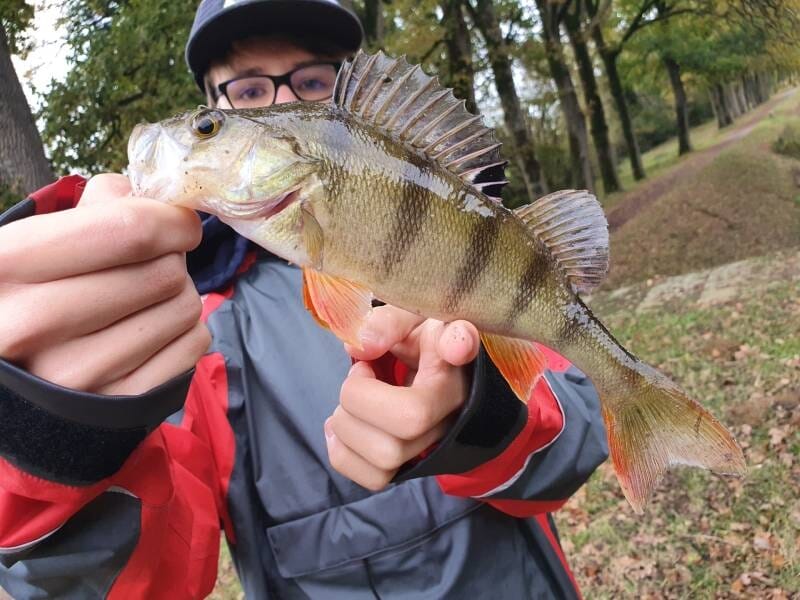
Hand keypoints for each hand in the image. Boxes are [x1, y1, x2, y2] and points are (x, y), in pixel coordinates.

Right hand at [0, 174, 209, 395]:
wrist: (18, 383)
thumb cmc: (33, 296)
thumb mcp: (36, 243)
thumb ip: (96, 208)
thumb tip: (161, 199)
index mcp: (8, 265)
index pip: (128, 230)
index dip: (171, 220)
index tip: (179, 223)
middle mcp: (35, 324)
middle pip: (164, 272)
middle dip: (171, 259)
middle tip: (150, 265)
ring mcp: (78, 374)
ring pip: (186, 307)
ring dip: (179, 294)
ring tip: (144, 301)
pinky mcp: (117, 404)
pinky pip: (195, 343)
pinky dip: (186, 331)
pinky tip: (151, 333)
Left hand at [325, 305, 479, 489]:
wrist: (430, 375)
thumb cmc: (419, 344)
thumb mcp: (409, 320)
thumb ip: (387, 323)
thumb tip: (360, 346)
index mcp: (451, 356)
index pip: (465, 344)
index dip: (461, 344)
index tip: (454, 344)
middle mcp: (452, 404)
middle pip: (409, 420)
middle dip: (358, 397)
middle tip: (360, 374)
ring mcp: (435, 443)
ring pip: (386, 457)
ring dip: (347, 425)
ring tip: (353, 401)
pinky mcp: (413, 466)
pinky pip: (374, 478)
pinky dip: (343, 453)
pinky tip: (341, 426)